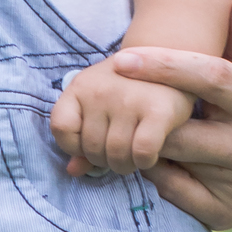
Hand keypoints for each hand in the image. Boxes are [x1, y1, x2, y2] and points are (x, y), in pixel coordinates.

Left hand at [51, 60, 194, 176]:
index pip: (61, 129)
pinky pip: (142, 152)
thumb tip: (73, 170)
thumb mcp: (99, 104)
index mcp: (80, 86)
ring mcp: (128, 100)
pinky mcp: (157, 111)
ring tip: (133, 157)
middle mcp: (101, 91)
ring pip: (116, 155)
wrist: (171, 61)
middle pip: (91, 149)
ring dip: (125, 165)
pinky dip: (144, 162)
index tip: (93, 143)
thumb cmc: (129, 88)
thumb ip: (82, 138)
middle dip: (105, 161)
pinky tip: (149, 155)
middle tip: (119, 154)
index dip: (74, 145)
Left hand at [107, 0, 231, 229]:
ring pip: (168, 159)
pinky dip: (157, 176)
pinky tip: (161, 164)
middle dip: (145, 118)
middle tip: (121, 108)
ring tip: (145, 134)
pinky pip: (169, 190)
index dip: (166, 67)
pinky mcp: (225, 214)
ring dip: (146, 145)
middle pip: (179, 127)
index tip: (121, 59)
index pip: (212, 77)